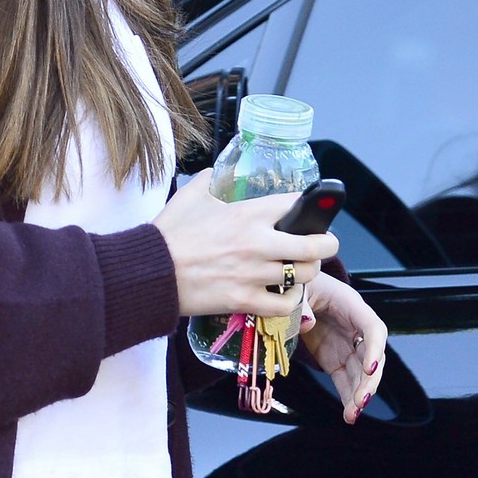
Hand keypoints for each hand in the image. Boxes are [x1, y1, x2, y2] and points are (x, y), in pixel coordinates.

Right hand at [153, 169, 338, 319]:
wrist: (150, 272)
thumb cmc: (168, 234)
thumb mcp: (191, 195)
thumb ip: (210, 180)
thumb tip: (217, 173)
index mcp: (248, 214)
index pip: (298, 205)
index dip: (311, 207)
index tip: (312, 212)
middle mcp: (258, 243)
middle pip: (316, 245)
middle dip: (326, 243)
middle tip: (322, 244)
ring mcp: (253, 274)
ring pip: (305, 274)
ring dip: (308, 272)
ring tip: (302, 269)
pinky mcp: (245, 300)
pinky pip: (285, 304)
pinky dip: (291, 300)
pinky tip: (285, 294)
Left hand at [298, 272, 386, 423]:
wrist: (294, 288)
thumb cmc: (299, 283)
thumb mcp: (296, 288)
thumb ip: (301, 304)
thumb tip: (308, 324)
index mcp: (351, 305)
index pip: (372, 328)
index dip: (374, 349)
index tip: (369, 368)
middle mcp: (355, 328)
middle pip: (371, 356)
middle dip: (369, 380)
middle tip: (361, 401)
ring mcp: (347, 345)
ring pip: (361, 374)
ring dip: (359, 395)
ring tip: (352, 416)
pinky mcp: (336, 359)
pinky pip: (345, 381)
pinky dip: (347, 398)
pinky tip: (348, 416)